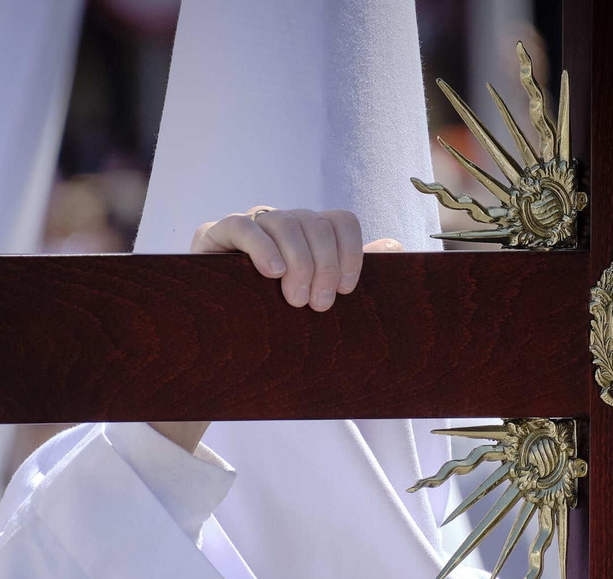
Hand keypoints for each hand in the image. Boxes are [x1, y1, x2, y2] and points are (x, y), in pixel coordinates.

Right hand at [190, 206, 401, 310]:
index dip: (350, 251)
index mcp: (310, 232)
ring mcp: (251, 223)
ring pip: (284, 222)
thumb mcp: (315, 291)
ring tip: (295, 298)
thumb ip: (351, 268)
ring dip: (297, 260)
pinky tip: (271, 271)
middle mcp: (284, 220)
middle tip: (318, 304)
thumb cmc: (273, 307)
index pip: (341, 221)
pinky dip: (261, 247)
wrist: (216, 322)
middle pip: (315, 223)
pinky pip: (244, 226)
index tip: (346, 289)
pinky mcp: (218, 232)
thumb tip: (396, 246)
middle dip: (323, 264)